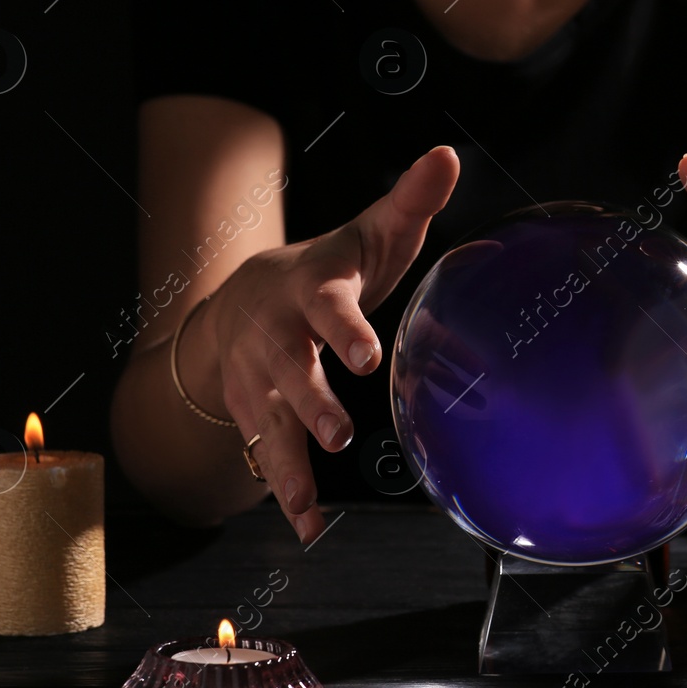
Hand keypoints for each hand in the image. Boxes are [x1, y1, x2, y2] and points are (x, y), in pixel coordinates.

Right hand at [200, 145, 460, 541]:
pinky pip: (267, 457)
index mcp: (309, 290)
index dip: (343, 328)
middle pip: (290, 373)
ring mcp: (257, 380)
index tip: (364, 352)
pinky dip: (286, 496)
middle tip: (340, 432)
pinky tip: (308, 531)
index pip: (325, 305)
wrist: (239, 300)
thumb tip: (446, 155)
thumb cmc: (326, 268)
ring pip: (270, 424)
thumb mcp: (366, 233)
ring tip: (308, 503)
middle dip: (312, 403)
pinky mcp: (251, 415)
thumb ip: (409, 200)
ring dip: (290, 464)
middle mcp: (276, 338)